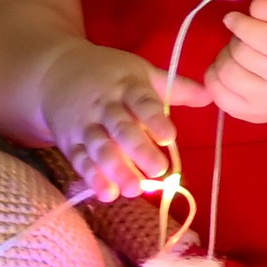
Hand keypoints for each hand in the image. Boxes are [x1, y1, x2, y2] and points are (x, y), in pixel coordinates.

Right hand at [43, 46, 205, 200]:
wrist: (54, 72)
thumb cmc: (109, 75)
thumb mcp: (140, 72)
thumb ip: (175, 88)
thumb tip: (212, 94)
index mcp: (127, 87)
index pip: (142, 102)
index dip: (155, 119)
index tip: (169, 136)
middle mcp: (105, 106)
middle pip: (121, 129)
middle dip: (138, 150)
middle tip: (158, 170)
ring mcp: (85, 125)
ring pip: (100, 148)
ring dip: (116, 169)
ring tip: (133, 189)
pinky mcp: (69, 142)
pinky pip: (80, 160)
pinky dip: (92, 177)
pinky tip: (107, 194)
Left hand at [205, 0, 266, 125]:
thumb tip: (257, 6)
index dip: (243, 25)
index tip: (232, 18)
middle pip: (242, 54)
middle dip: (236, 39)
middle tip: (245, 38)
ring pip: (226, 72)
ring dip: (225, 56)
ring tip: (239, 54)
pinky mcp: (252, 116)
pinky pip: (217, 92)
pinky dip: (215, 76)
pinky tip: (230, 68)